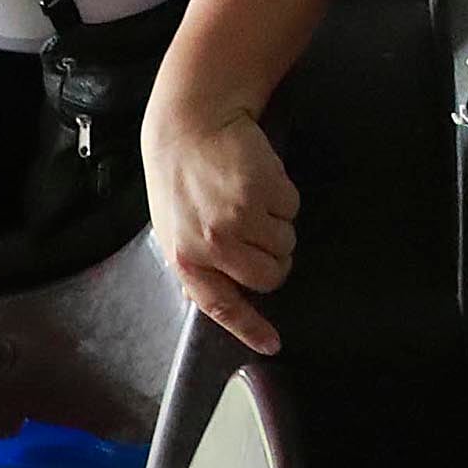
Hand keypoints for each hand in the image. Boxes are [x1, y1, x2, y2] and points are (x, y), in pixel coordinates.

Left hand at [142, 100, 300, 353]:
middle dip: (275, 259)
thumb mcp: (174, 228)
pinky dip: (283, 194)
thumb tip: (225, 295)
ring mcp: (237, 217)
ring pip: (285, 242)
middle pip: (270, 276)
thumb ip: (198, 263)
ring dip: (278, 222)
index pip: (222, 306)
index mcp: (185, 258)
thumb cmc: (181, 177)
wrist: (189, 123)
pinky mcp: (261, 189)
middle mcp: (211, 244)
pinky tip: (259, 177)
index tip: (273, 344)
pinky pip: (292, 208)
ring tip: (251, 197)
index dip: (251, 328)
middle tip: (261, 232)